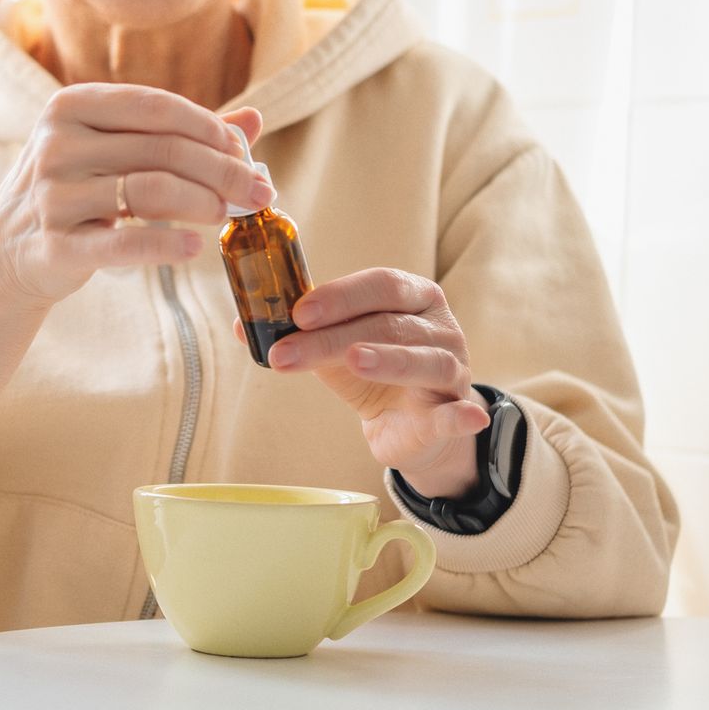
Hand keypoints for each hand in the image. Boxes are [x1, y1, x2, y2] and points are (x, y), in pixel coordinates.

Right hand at [0, 83, 268, 309]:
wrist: (5, 251)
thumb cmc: (75, 191)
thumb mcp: (114, 150)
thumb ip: (180, 134)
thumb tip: (254, 120)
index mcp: (71, 106)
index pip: (156, 106)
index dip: (209, 128)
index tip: (244, 152)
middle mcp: (57, 144)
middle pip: (161, 149)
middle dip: (222, 170)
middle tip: (259, 191)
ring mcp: (52, 195)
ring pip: (149, 190)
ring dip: (203, 202)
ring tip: (230, 215)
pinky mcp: (55, 245)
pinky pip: (123, 242)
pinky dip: (167, 243)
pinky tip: (196, 246)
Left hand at [235, 268, 488, 498]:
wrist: (411, 423)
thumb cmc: (373, 372)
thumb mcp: (335, 348)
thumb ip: (299, 333)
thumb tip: (243, 325)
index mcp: (413, 296)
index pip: (380, 285)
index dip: (340, 296)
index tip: (297, 311)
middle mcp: (439, 327)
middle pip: (388, 324)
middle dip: (333, 337)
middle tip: (288, 351)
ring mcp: (452, 369)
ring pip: (424, 361)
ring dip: (389, 360)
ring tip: (355, 360)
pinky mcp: (454, 412)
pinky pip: (459, 414)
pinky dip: (462, 416)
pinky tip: (465, 417)